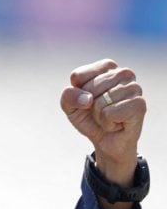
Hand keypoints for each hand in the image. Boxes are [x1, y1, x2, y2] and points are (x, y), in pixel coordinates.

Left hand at [60, 58, 145, 185]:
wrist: (106, 141)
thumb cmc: (89, 118)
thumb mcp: (70, 106)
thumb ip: (68, 96)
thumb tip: (88, 99)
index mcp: (106, 67)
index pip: (78, 76)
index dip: (76, 93)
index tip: (87, 99)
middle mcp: (123, 73)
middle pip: (89, 88)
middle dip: (88, 106)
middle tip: (100, 111)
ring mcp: (134, 87)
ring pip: (99, 102)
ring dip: (98, 116)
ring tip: (109, 117)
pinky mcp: (139, 104)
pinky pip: (109, 113)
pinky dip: (107, 123)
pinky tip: (117, 123)